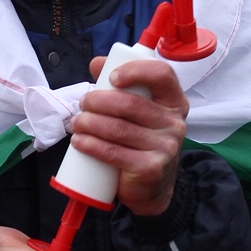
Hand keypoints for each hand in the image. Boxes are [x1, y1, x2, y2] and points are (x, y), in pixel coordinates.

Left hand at [72, 56, 189, 217]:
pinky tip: (79, 141)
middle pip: (131, 104)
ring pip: (118, 128)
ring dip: (89, 123)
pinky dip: (91, 145)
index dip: (135, 71)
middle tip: (82, 104)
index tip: (112, 77)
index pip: (162, 74)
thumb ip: (122, 85)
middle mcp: (175, 123)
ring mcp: (165, 147)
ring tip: (76, 122)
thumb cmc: (142, 141)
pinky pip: (113, 152)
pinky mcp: (151, 168)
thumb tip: (97, 63)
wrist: (154, 187)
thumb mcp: (139, 111)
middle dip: (98, 101)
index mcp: (174, 101)